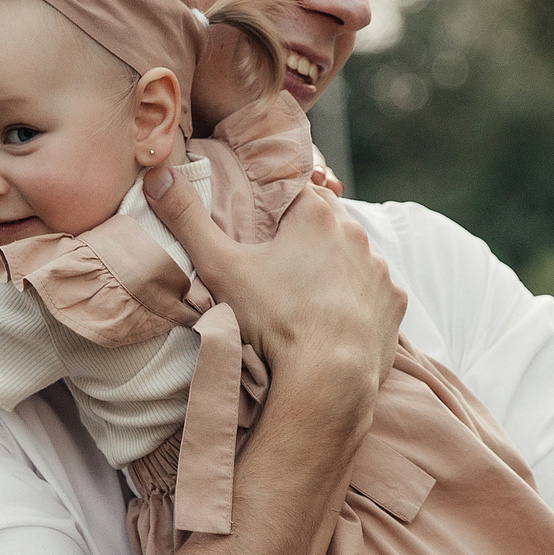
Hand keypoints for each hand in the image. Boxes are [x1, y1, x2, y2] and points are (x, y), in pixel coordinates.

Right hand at [143, 159, 400, 392]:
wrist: (328, 379)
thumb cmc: (273, 321)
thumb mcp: (220, 268)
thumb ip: (188, 219)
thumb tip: (159, 175)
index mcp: (315, 215)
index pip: (295, 190)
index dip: (276, 207)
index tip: (262, 230)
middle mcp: (356, 233)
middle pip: (326, 221)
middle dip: (305, 236)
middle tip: (278, 265)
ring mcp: (379, 269)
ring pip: (352, 255)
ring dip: (333, 266)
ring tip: (305, 296)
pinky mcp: (394, 302)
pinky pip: (373, 290)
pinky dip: (356, 299)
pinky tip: (334, 319)